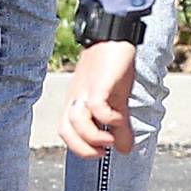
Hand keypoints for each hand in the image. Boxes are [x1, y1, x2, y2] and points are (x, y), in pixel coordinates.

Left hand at [60, 41, 136, 158]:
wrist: (113, 37)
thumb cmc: (111, 68)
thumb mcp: (116, 101)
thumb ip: (120, 126)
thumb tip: (125, 149)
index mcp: (77, 103)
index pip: (66, 131)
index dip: (79, 147)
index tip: (100, 153)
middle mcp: (76, 98)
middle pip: (65, 130)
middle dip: (82, 148)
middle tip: (102, 151)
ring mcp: (85, 90)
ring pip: (75, 121)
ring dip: (93, 136)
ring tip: (110, 139)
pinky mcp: (99, 83)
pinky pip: (95, 105)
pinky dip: (108, 118)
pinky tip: (119, 119)